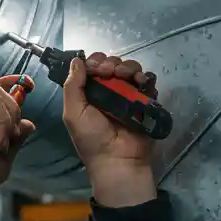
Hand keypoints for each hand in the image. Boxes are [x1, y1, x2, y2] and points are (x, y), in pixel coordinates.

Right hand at [0, 75, 36, 208]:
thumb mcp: (2, 159)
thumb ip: (15, 140)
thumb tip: (28, 123)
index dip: (12, 83)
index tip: (30, 85)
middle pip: (0, 91)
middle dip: (14, 112)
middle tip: (12, 137)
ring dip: (8, 120)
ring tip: (1, 143)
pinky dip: (1, 120)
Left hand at [62, 54, 158, 206]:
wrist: (118, 160)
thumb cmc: (92, 138)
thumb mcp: (73, 113)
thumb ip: (72, 86)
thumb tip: (76, 60)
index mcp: (89, 93)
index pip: (92, 66)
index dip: (94, 61)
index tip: (95, 68)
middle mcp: (108, 91)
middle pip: (112, 64)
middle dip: (111, 63)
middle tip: (109, 73)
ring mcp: (128, 95)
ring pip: (130, 69)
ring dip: (127, 67)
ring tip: (125, 77)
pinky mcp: (144, 101)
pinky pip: (147, 82)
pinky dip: (144, 77)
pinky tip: (140, 82)